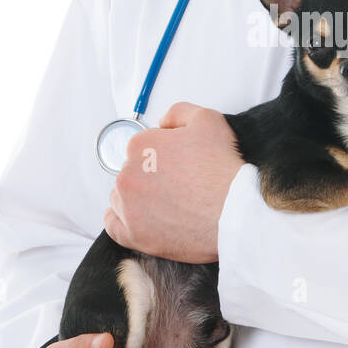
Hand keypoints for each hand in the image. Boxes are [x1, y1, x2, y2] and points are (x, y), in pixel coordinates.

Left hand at [104, 102, 243, 261]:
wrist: (234, 212)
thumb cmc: (222, 170)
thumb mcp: (207, 120)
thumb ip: (178, 112)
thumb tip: (163, 123)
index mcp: (140, 146)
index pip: (142, 148)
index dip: (162, 155)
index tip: (178, 165)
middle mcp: (128, 175)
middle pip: (131, 172)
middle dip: (150, 176)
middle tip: (178, 185)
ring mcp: (128, 207)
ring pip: (121, 198)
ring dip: (138, 199)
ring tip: (167, 204)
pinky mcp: (133, 235)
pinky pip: (114, 225)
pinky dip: (123, 221)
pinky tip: (140, 218)